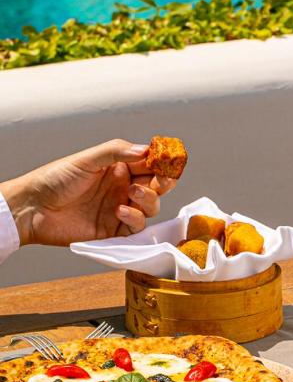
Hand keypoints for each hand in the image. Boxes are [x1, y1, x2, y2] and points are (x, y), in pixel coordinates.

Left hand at [0, 139, 176, 245]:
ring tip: (132, 193)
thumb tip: (146, 150)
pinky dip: (135, 218)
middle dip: (163, 183)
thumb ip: (117, 151)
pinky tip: (120, 210)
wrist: (33, 208)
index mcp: (120, 168)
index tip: (170, 162)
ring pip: (151, 207)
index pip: (150, 164)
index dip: (163, 163)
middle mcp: (123, 188)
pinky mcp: (113, 230)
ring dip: (148, 199)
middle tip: (160, 180)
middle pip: (157, 186)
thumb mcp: (86, 159)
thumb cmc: (55, 179)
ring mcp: (120, 209)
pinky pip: (136, 227)